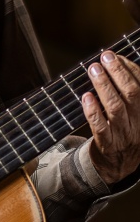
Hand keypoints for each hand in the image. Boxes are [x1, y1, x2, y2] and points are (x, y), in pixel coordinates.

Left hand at [83, 51, 139, 183]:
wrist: (118, 166)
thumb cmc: (124, 131)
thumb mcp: (134, 113)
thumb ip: (128, 92)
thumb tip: (116, 62)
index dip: (130, 68)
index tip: (117, 55)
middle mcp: (138, 122)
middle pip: (131, 94)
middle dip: (118, 72)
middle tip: (105, 57)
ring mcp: (123, 134)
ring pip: (116, 108)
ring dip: (104, 86)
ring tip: (94, 69)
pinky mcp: (107, 145)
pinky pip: (100, 127)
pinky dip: (93, 111)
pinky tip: (86, 97)